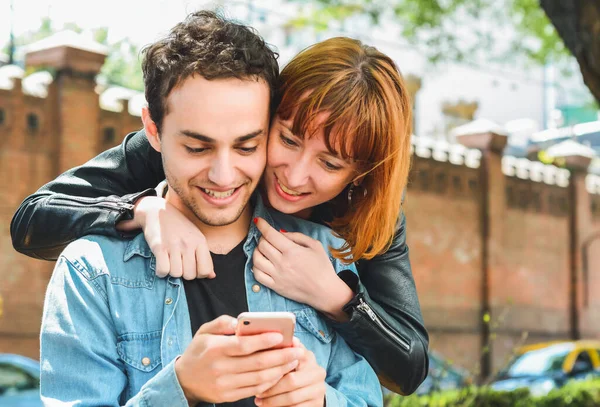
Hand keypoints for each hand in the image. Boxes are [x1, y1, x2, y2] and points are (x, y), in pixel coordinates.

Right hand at [118, 196, 213, 278]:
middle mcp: (188, 243)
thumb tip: (212, 276)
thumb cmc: (178, 226)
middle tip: (179, 265)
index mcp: (200, 241)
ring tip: (170, 262)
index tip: (192, 268)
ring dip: (171, 272)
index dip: (198, 274)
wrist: (157, 211)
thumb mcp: (195, 237)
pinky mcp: (159, 247)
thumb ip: (204, 256)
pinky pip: (163, 270)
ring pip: (176, 274)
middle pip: (190, 275)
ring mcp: (174, 245)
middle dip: (184, 274)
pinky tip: (162, 263)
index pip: (205, 270)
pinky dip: (161, 272)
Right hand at [175, 315, 303, 404]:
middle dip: (281, 356)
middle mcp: (220, 367)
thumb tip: (238, 320)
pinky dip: (270, 382)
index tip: (280, 337)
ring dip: (280, 370)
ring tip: (293, 361)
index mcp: (214, 348)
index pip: (243, 345)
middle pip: (256, 363)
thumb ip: (221, 322)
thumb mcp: (203, 331)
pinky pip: (254, 389)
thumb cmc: (199, 351)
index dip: (263, 341)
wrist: (184, 380)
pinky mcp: (228, 396)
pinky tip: (280, 373)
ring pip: (259, 378)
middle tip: (297, 350)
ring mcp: (224, 384)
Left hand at [252, 218, 353, 319]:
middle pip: (262, 245)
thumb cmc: (322, 267)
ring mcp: (277, 276)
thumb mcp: (315, 245)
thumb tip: (280, 232)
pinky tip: (262, 263)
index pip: (270, 234)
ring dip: (257, 251)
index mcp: (292, 251)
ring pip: (256, 259)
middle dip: (262, 237)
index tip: (258, 221)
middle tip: (267, 237)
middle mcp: (282, 263)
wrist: (325, 291)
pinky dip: (255, 267)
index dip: (262, 225)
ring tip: (263, 249)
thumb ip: (297, 236)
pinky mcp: (275, 287)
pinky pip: (257, 275)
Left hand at [255, 338, 325, 406]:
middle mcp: (318, 372)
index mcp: (309, 357)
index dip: (275, 366)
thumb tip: (280, 337)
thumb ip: (284, 349)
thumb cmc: (295, 370)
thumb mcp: (290, 358)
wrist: (313, 389)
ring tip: (259, 401)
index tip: (259, 371)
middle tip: (257, 392)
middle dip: (271, 388)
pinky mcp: (317, 404)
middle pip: (291, 381)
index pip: (292, 358)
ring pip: (292, 398)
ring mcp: (319, 389)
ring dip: (273, 401)